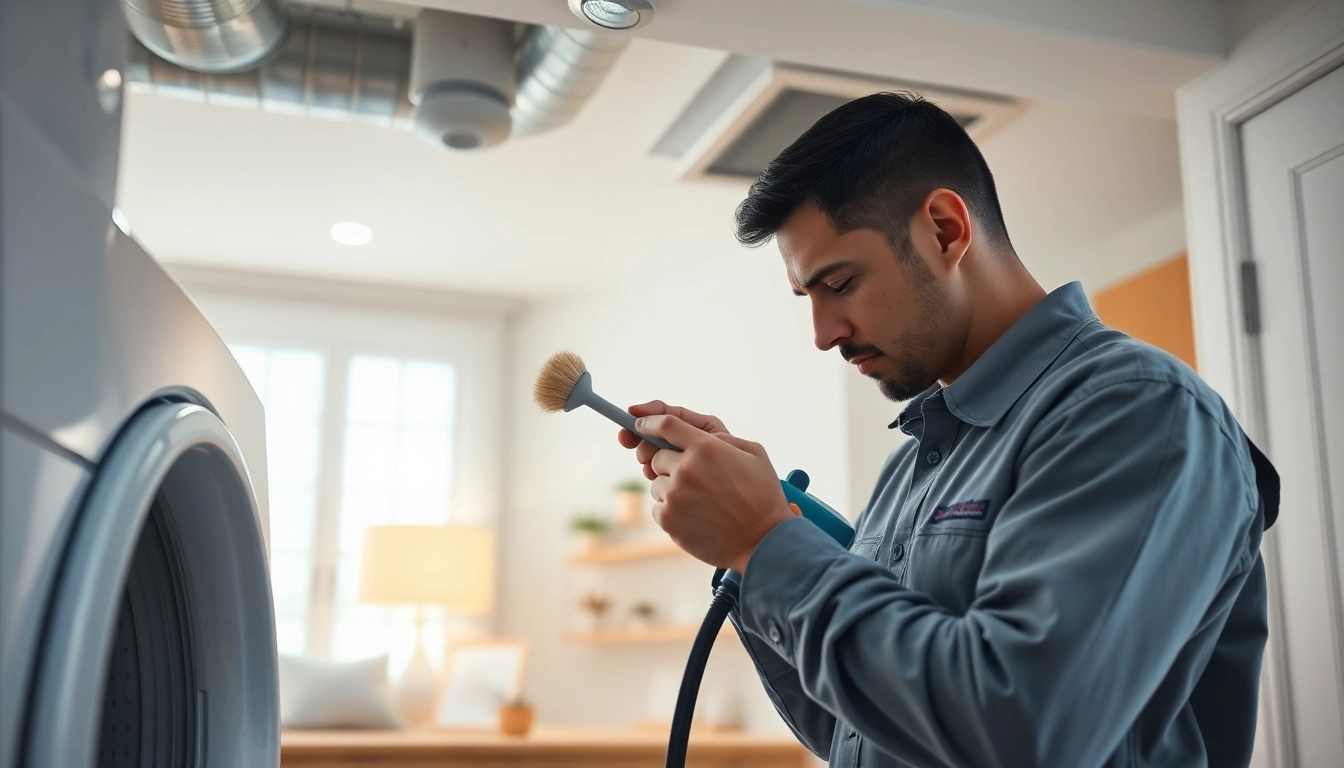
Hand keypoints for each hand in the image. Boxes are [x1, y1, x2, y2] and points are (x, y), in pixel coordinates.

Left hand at [616, 401, 792, 571]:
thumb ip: (720, 438)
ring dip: (671, 488)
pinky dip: (672, 511)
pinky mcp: (668, 520)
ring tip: (701, 501)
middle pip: (656, 456)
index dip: (649, 423)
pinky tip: (696, 516)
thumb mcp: (752, 454)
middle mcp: (686, 469)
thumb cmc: (762, 496)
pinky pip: (658, 507)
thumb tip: (691, 434)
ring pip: (657, 483)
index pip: (666, 424)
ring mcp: (674, 496)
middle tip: (692, 477)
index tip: (640, 424)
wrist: (762, 541)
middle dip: (668, 463)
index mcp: (706, 447)